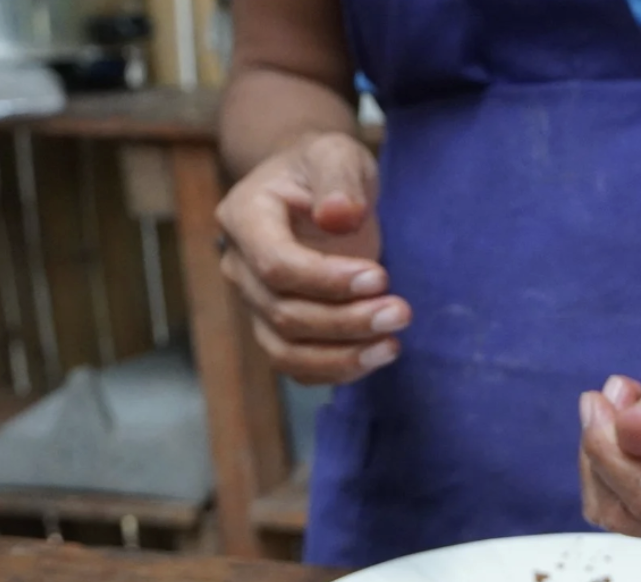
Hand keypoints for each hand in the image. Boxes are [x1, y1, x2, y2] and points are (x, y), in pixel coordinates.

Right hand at [215, 132, 409, 384]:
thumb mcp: (337, 153)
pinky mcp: (275, 328)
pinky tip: (377, 355)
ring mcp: (254, 303)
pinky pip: (297, 366)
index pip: (276, 265)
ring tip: (391, 345)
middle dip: (346, 321)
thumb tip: (339, 216)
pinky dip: (336, 369)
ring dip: (342, 357)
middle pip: (283, 314)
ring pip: (286, 351)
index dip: (327, 280)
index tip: (380, 277)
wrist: (310, 187)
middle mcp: (239, 266)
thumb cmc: (323, 167)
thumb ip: (338, 178)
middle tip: (401, 313)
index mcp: (244, 217)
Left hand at [578, 294, 640, 542]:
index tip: (597, 402)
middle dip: (605, 455)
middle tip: (616, 396)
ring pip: (623, 515)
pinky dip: (617, 468)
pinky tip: (638, 431)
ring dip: (608, 459)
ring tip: (633, 405)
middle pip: (631, 513)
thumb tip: (629, 436)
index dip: (608, 454)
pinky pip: (630, 510)